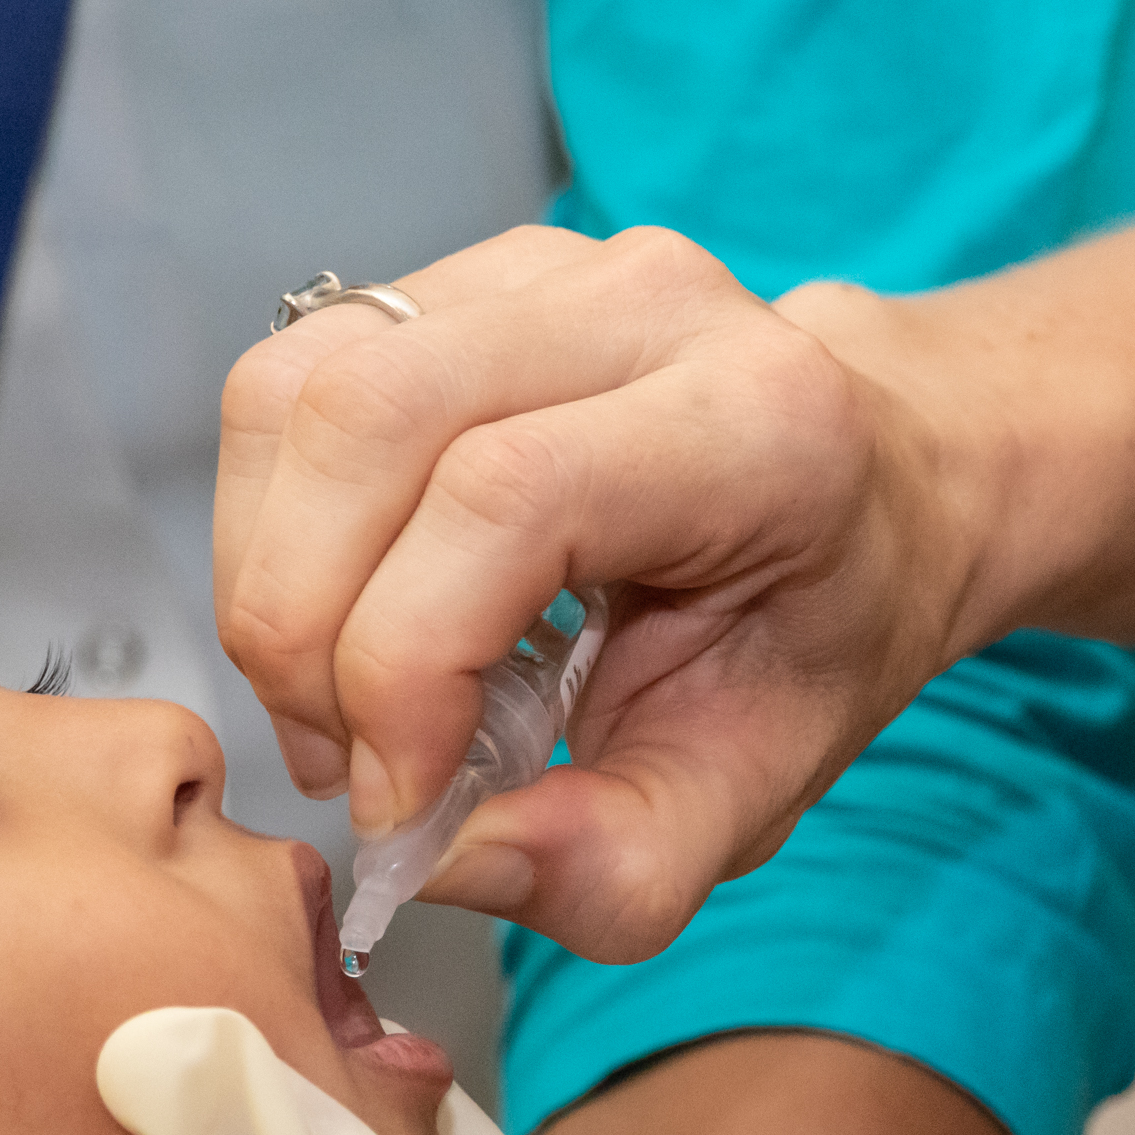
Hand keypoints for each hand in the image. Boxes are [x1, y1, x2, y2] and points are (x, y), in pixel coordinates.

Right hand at [214, 225, 983, 960]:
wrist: (867, 498)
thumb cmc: (811, 634)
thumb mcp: (755, 790)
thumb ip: (619, 864)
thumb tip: (440, 860)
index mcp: (755, 421)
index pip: (507, 494)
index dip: (406, 664)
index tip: (403, 801)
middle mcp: (647, 306)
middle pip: (372, 421)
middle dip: (306, 630)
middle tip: (348, 762)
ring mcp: (540, 270)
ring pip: (300, 391)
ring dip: (267, 575)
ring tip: (335, 695)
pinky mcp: (455, 280)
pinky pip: (288, 381)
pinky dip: (271, 520)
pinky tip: (340, 608)